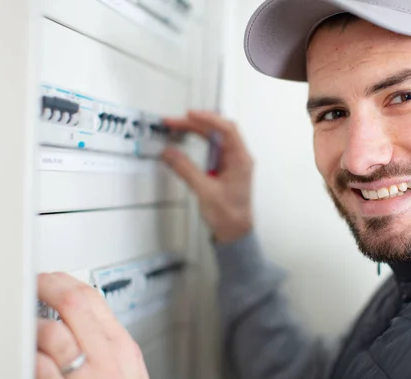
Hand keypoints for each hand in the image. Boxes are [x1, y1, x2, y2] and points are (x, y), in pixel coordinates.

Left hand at [35, 273, 153, 378]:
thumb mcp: (130, 367)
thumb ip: (108, 341)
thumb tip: (83, 319)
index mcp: (122, 345)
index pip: (94, 298)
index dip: (67, 281)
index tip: (52, 278)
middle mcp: (105, 358)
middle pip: (73, 305)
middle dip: (47, 287)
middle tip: (33, 284)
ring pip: (53, 333)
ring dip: (33, 323)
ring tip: (26, 322)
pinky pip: (40, 368)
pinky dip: (29, 355)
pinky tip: (26, 352)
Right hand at [162, 110, 253, 242]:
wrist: (235, 232)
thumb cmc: (228, 215)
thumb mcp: (205, 191)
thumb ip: (186, 169)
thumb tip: (169, 153)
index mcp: (241, 160)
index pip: (228, 130)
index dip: (209, 119)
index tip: (190, 115)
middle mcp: (238, 157)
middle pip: (218, 131)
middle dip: (196, 123)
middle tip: (173, 122)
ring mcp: (231, 162)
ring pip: (214, 138)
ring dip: (195, 131)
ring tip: (176, 127)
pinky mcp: (223, 168)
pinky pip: (211, 149)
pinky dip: (198, 142)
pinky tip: (185, 140)